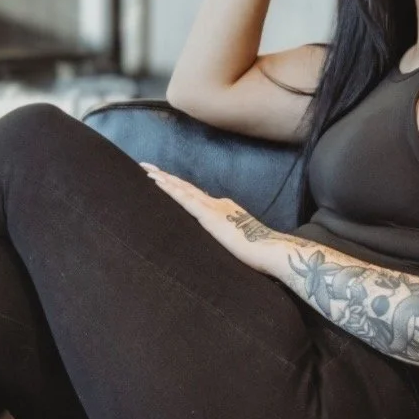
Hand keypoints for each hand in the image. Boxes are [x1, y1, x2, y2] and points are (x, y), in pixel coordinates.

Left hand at [142, 166, 283, 274]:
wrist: (271, 251)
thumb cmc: (258, 253)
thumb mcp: (238, 241)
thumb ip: (227, 237)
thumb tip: (220, 242)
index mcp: (224, 209)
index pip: (196, 195)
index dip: (178, 186)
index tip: (163, 179)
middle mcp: (218, 204)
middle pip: (186, 187)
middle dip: (166, 176)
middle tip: (147, 166)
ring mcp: (213, 208)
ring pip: (183, 189)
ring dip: (164, 178)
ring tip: (147, 169)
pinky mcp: (209, 217)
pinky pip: (185, 200)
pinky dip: (171, 189)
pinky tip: (158, 182)